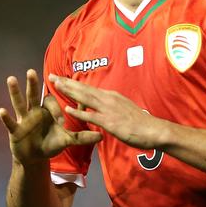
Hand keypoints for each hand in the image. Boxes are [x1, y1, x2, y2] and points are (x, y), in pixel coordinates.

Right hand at [0, 69, 101, 165]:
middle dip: (33, 84)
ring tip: (11, 79)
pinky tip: (2, 110)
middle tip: (31, 71)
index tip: (61, 121)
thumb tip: (102, 136)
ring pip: (19, 103)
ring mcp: (24, 120)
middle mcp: (35, 112)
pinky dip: (7, 117)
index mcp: (48, 111)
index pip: (52, 102)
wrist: (35, 157)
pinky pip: (11, 122)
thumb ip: (82, 137)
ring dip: (15, 92)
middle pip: (34, 95)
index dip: (56, 109)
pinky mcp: (15, 130)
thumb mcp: (67, 140)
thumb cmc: (51, 144)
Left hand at [49, 74, 167, 149]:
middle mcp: (109, 99)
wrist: (153, 130)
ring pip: (85, 98)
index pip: (89, 88)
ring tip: (56, 85)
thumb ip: (112, 107)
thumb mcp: (124, 109)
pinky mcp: (110, 122)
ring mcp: (109, 109)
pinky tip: (67, 108)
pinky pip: (91, 116)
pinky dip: (78, 112)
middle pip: (84, 89)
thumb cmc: (140, 122)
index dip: (74, 83)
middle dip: (66, 83)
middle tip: (51, 76)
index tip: (61, 78)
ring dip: (69, 91)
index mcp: (112, 96)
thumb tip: (103, 107)